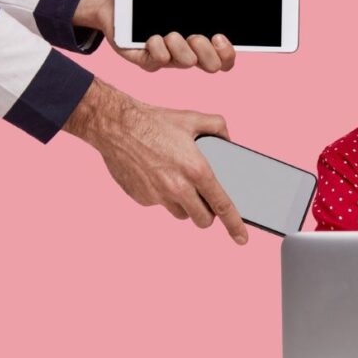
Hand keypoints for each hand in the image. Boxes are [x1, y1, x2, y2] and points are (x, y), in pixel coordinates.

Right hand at [63, 78, 248, 244]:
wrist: (114, 126)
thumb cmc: (155, 121)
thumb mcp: (192, 118)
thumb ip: (218, 127)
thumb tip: (228, 141)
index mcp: (196, 170)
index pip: (221, 205)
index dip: (234, 224)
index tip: (242, 238)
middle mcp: (178, 187)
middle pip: (202, 219)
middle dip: (207, 214)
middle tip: (206, 201)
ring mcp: (158, 196)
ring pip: (181, 213)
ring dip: (185, 205)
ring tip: (179, 182)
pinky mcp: (141, 198)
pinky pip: (160, 204)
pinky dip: (163, 195)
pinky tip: (156, 174)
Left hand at [74, 0, 236, 72]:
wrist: (114, 0)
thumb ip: (198, 2)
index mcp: (201, 42)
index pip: (224, 59)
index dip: (227, 53)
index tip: (219, 36)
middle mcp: (187, 52)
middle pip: (212, 66)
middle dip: (206, 51)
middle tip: (195, 36)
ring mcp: (168, 57)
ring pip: (186, 63)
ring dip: (181, 47)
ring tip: (171, 34)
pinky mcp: (145, 58)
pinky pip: (157, 61)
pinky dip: (158, 48)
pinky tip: (153, 37)